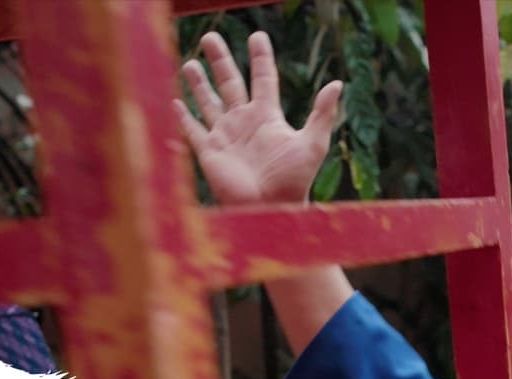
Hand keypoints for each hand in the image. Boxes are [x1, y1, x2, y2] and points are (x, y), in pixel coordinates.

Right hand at [175, 32, 342, 206]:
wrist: (270, 210)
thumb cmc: (293, 181)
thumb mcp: (312, 144)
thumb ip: (322, 114)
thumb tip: (337, 85)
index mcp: (267, 116)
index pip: (263, 79)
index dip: (260, 57)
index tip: (257, 35)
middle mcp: (244, 122)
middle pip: (229, 82)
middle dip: (220, 60)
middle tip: (210, 37)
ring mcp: (225, 136)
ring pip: (208, 102)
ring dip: (199, 83)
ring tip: (190, 62)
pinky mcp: (209, 152)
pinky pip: (193, 130)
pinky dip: (183, 117)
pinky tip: (175, 102)